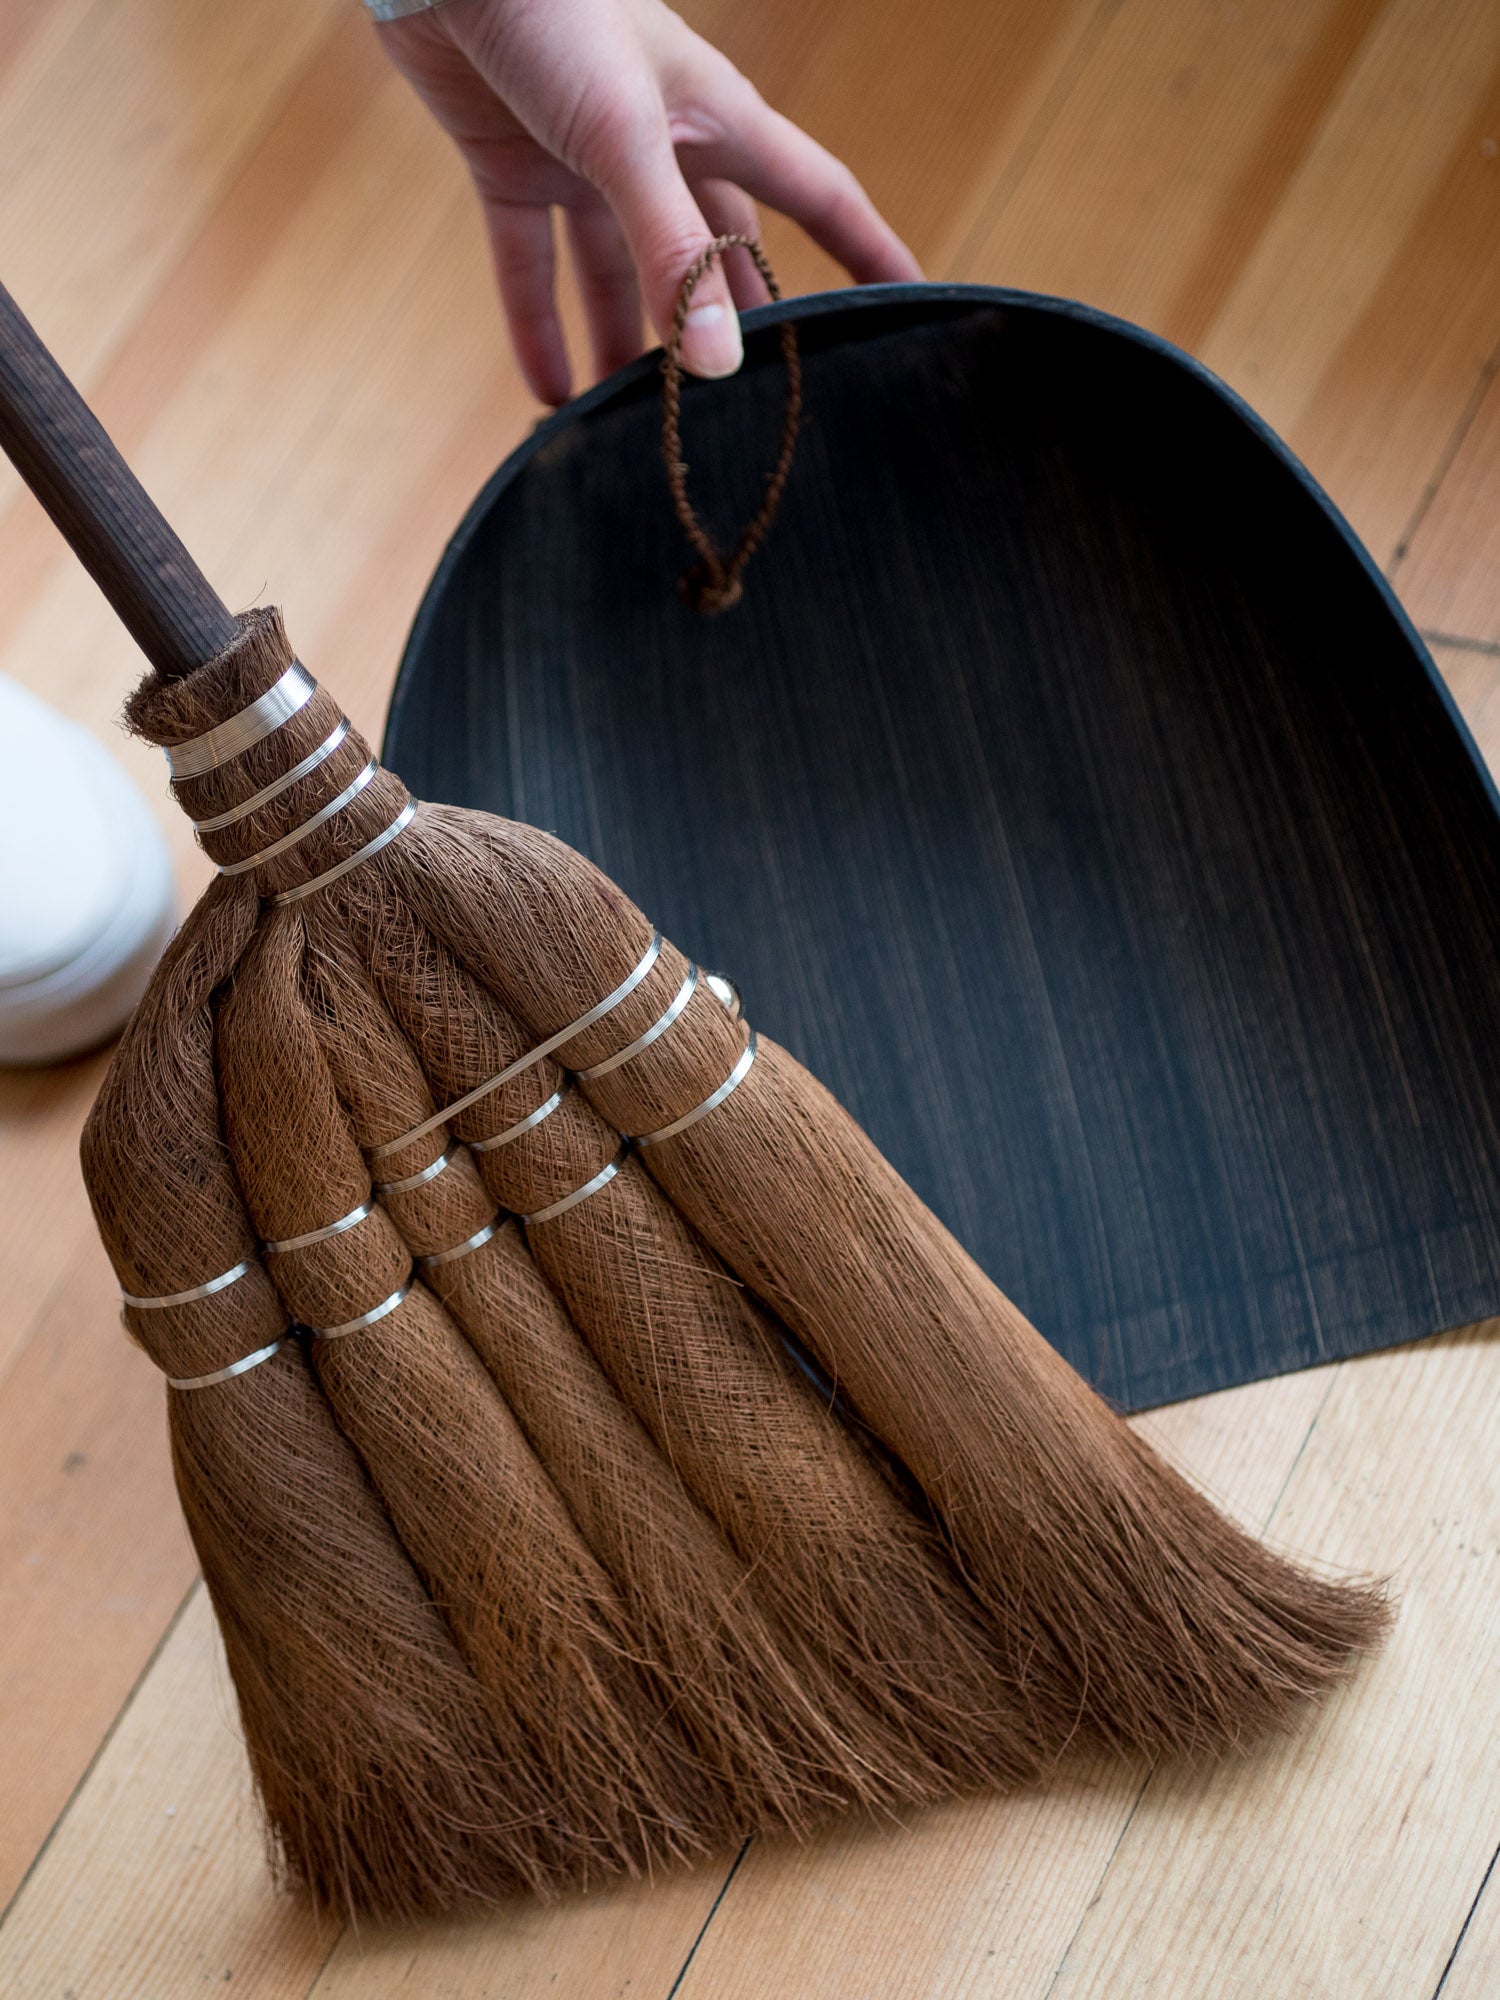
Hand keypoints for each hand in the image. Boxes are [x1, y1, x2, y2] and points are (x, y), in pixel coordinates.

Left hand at [376, 0, 921, 404]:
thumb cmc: (554, 12)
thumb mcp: (625, 138)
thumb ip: (672, 250)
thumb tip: (718, 362)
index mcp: (719, 122)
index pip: (819, 198)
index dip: (868, 251)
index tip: (911, 302)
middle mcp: (664, 146)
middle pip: (718, 256)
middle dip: (733, 328)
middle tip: (750, 406)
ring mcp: (585, 158)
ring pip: (620, 273)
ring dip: (626, 344)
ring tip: (633, 427)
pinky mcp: (511, 163)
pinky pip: (532, 262)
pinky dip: (538, 325)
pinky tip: (549, 393)